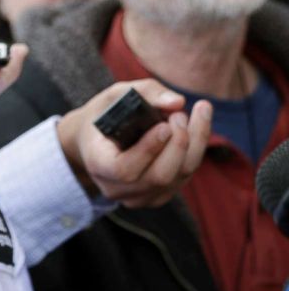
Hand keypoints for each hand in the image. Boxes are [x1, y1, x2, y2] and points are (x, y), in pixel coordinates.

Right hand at [56, 79, 211, 206]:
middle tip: (180, 114)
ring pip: (178, 178)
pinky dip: (195, 152)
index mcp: (98, 164)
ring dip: (194, 144)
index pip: (125, 169)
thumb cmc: (105, 115)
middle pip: (159, 176)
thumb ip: (146, 92)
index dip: (148, 150)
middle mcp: (117, 188)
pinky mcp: (157, 197)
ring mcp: (138, 197)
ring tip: (196, 113)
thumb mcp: (115, 95)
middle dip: (178, 143)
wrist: (94, 140)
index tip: (164, 125)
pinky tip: (195, 129)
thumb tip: (177, 102)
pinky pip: (184, 178)